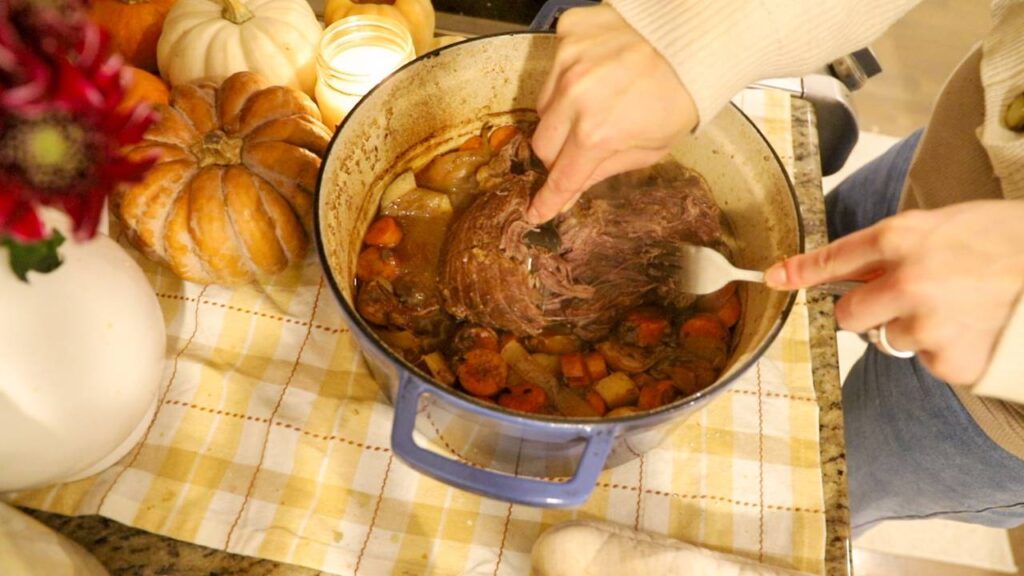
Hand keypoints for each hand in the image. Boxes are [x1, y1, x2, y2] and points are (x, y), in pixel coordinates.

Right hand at [527, 5, 697, 223]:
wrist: (694, 41)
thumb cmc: (680, 98)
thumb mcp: (651, 149)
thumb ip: (604, 170)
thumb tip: (568, 194)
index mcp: (597, 135)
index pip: (560, 178)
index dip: (546, 199)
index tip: (534, 212)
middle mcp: (574, 98)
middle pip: (542, 144)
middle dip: (558, 154)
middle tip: (580, 146)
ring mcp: (567, 62)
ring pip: (543, 106)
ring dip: (561, 114)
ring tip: (594, 104)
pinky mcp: (569, 34)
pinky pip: (552, 67)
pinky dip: (566, 75)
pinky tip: (596, 73)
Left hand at [765, 201, 1023, 383]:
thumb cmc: (1010, 241)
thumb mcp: (949, 223)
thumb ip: (898, 246)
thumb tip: (857, 266)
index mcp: (903, 238)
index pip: (835, 259)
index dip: (801, 272)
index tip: (775, 279)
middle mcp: (906, 282)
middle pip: (850, 315)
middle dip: (866, 313)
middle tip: (905, 302)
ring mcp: (927, 325)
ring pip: (890, 339)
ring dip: (914, 331)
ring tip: (960, 311)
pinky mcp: (948, 361)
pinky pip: (928, 361)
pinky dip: (946, 351)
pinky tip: (977, 330)